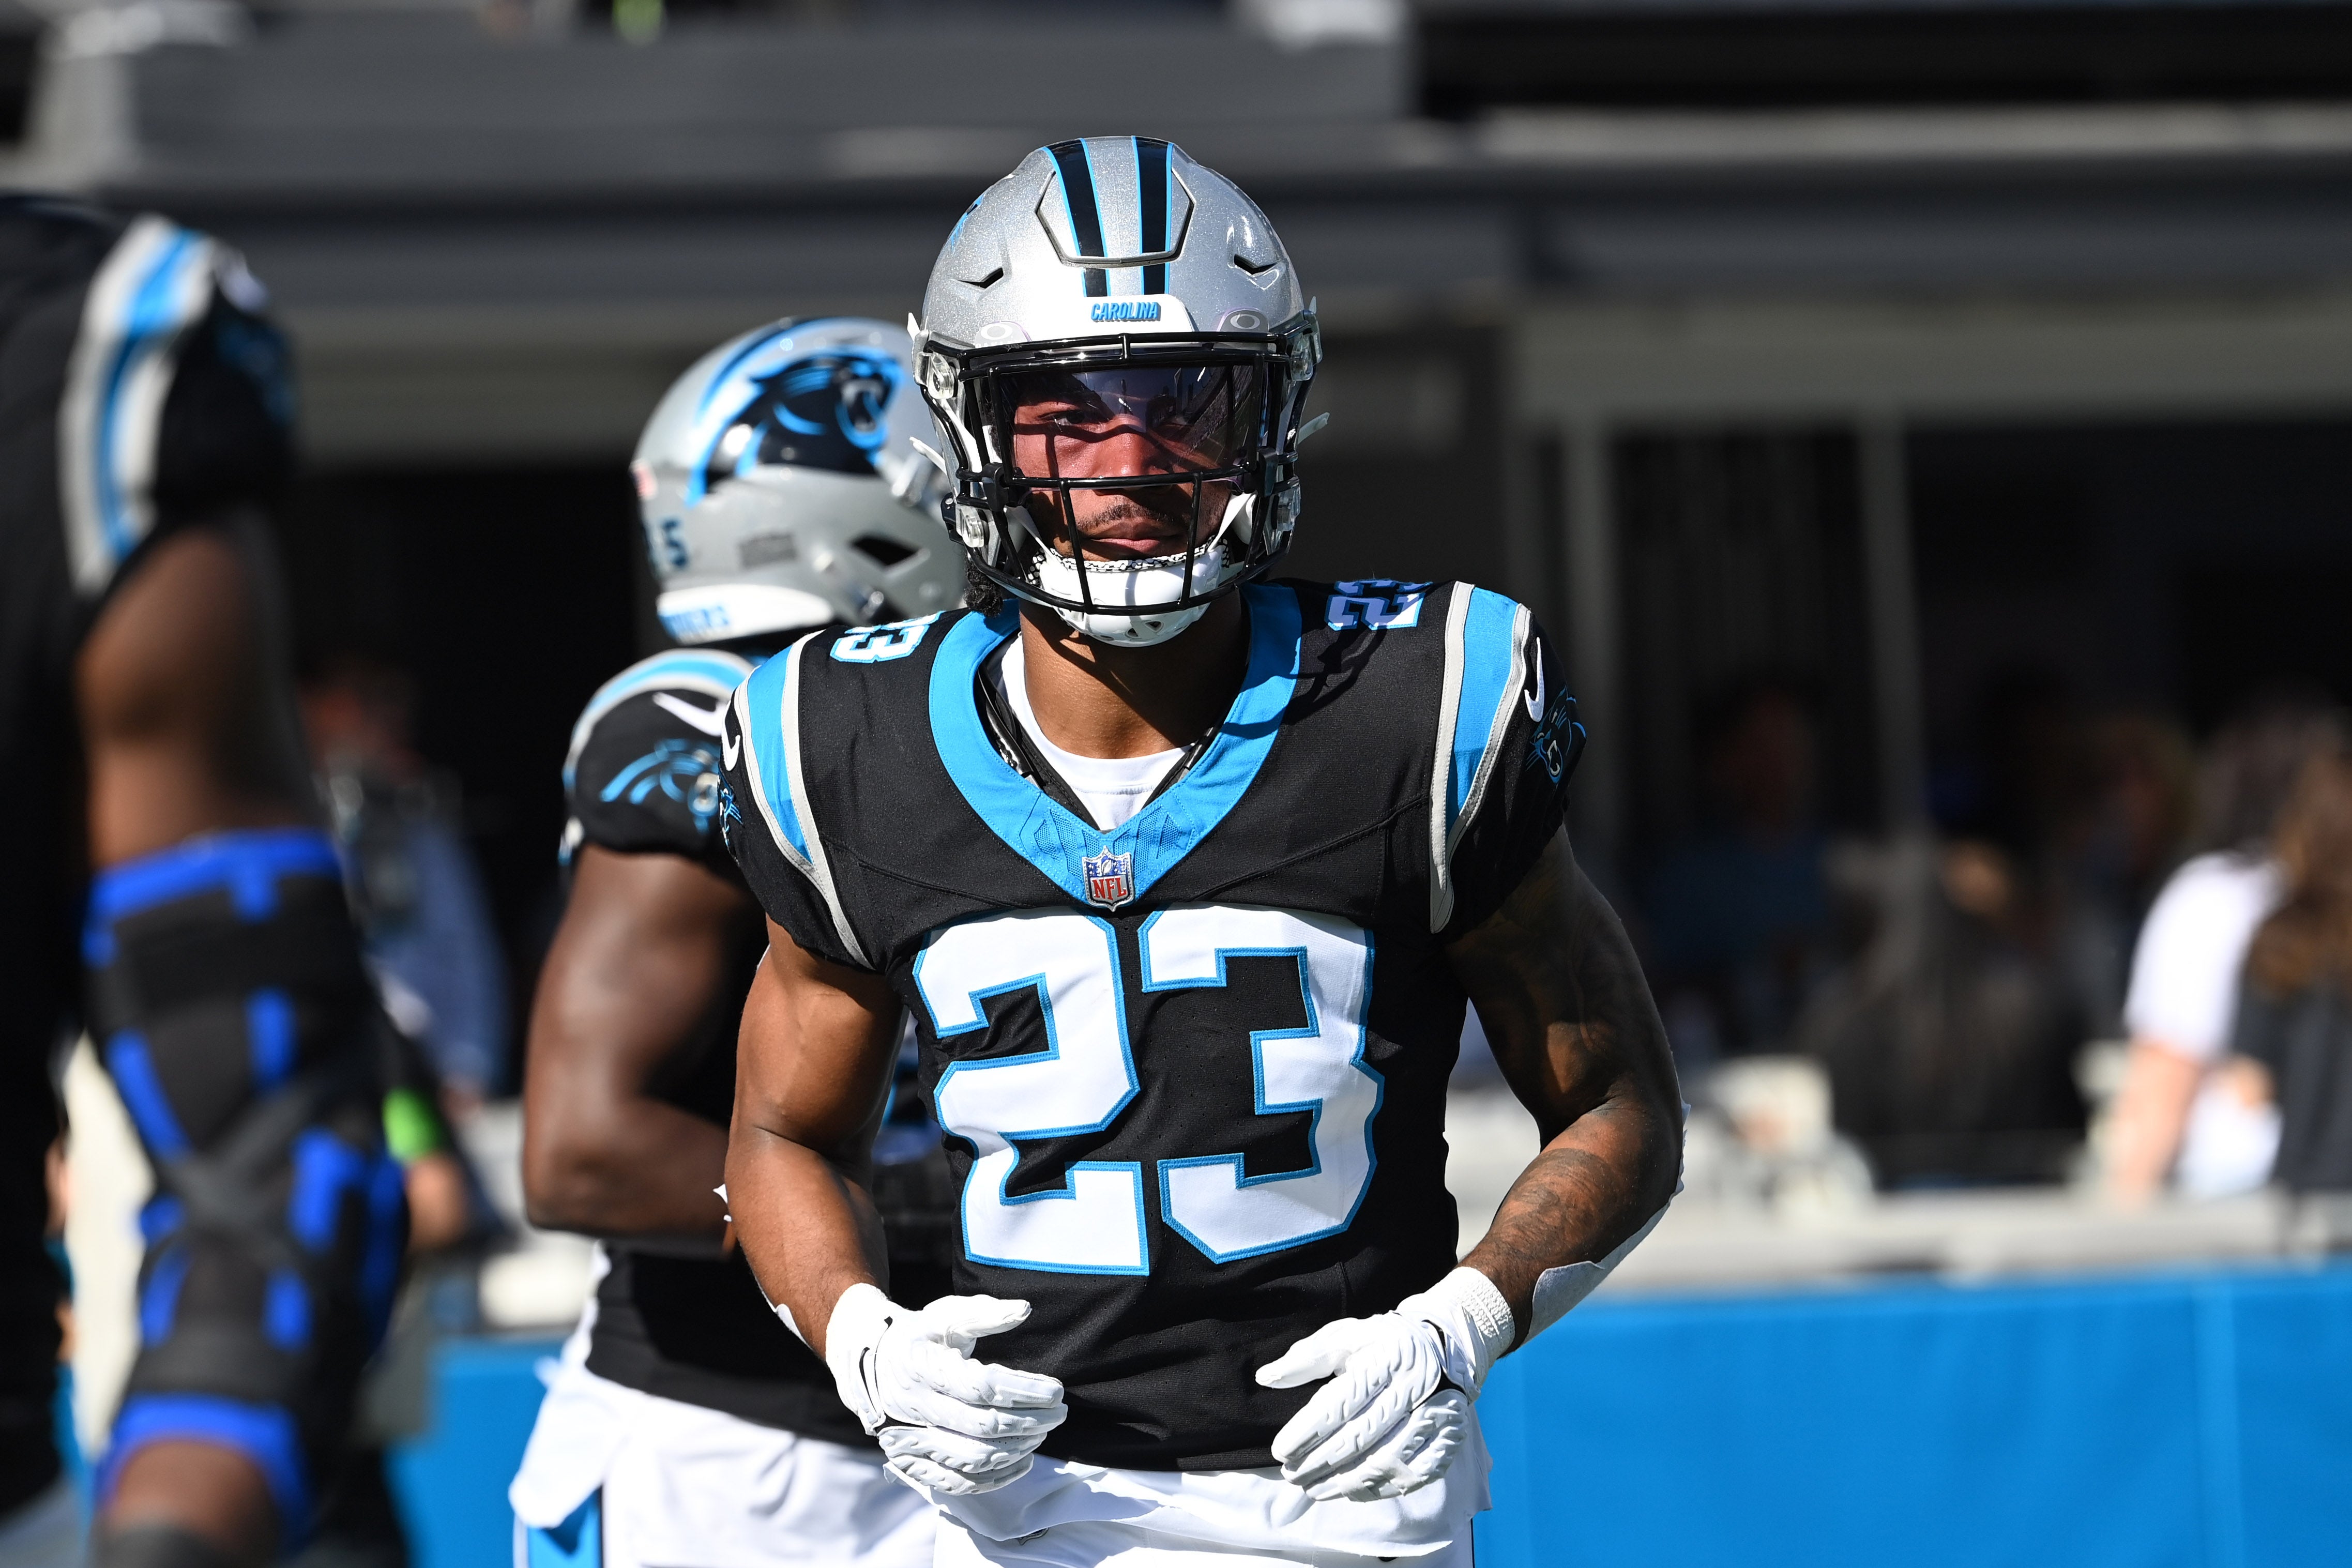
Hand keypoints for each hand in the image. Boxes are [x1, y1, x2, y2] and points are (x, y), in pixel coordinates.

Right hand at [824, 1284, 1067, 1494]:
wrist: (871, 1365)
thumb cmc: (919, 1336)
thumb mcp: (946, 1315)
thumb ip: (985, 1313)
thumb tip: (1024, 1309)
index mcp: (923, 1367)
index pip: (982, 1386)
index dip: (1024, 1391)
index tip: (1056, 1390)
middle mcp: (914, 1407)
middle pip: (983, 1426)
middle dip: (1030, 1421)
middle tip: (1059, 1411)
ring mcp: (911, 1439)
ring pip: (974, 1458)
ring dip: (1018, 1447)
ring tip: (1043, 1430)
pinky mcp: (913, 1462)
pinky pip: (958, 1482)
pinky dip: (995, 1477)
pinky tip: (1022, 1460)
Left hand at [1254, 1267, 1514, 1501]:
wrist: (1444, 1346)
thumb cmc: (1381, 1344)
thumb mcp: (1345, 1337)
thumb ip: (1305, 1357)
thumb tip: (1264, 1377)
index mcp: (1386, 1357)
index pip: (1342, 1401)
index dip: (1309, 1430)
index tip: (1280, 1450)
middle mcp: (1416, 1386)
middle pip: (1363, 1435)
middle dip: (1321, 1461)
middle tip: (1292, 1475)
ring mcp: (1438, 1415)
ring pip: (1389, 1460)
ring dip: (1347, 1481)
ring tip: (1315, 1489)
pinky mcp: (1450, 1438)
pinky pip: (1416, 1474)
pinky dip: (1382, 1488)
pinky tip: (1353, 1492)